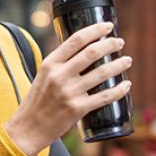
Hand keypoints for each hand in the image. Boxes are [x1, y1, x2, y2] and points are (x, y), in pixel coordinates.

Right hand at [5, 22, 132, 155]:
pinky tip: (126, 85)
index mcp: (50, 64)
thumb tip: (84, 51)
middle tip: (119, 42)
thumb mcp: (43, 76)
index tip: (108, 26)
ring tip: (127, 60)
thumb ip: (60, 64)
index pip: (75, 40)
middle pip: (91, 53)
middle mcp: (59, 75)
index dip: (95, 30)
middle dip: (110, 44)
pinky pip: (105, 96)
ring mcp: (69, 92)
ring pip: (102, 73)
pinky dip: (119, 90)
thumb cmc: (38, 101)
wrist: (28, 128)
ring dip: (119, 64)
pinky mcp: (77, 109)